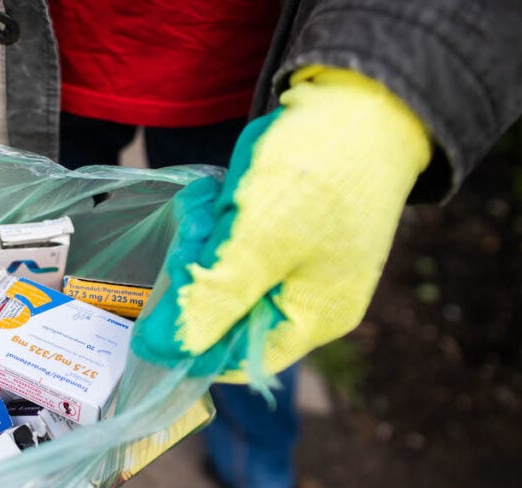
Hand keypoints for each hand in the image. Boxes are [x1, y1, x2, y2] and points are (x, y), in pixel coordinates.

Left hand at [133, 67, 431, 382]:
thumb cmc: (316, 174)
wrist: (362, 94)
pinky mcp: (287, 226)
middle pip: (225, 312)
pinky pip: (235, 240)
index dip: (190, 337)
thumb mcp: (255, 244)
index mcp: (313, 319)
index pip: (232, 359)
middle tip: (199, 231)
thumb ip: (208, 302)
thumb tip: (159, 352)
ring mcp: (299, 260)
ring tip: (212, 205)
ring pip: (223, 271)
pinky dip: (219, 219)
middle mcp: (309, 298)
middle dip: (199, 273)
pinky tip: (218, 195)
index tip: (162, 300)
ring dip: (205, 240)